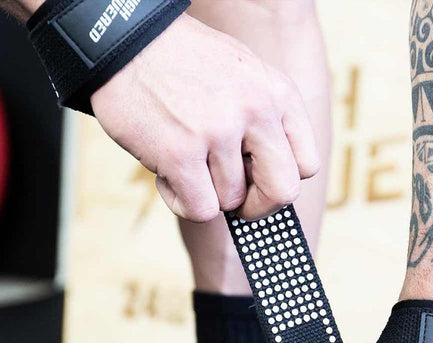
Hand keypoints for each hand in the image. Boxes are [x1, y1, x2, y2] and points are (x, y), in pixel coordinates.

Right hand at [90, 14, 319, 221]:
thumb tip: (270, 176)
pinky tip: (168, 176)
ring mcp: (218, 133)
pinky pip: (200, 210)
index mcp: (277, 92)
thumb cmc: (182, 63)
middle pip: (282, 191)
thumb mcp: (244, 74)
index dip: (279, 178)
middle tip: (236, 201)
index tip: (256, 177)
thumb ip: (266, 117)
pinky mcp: (181, 154)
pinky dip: (182, 202)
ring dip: (205, 192)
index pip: (306, 164)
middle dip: (258, 206)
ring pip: (231, 201)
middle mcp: (255, 111)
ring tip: (183, 161)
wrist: (126, 42)